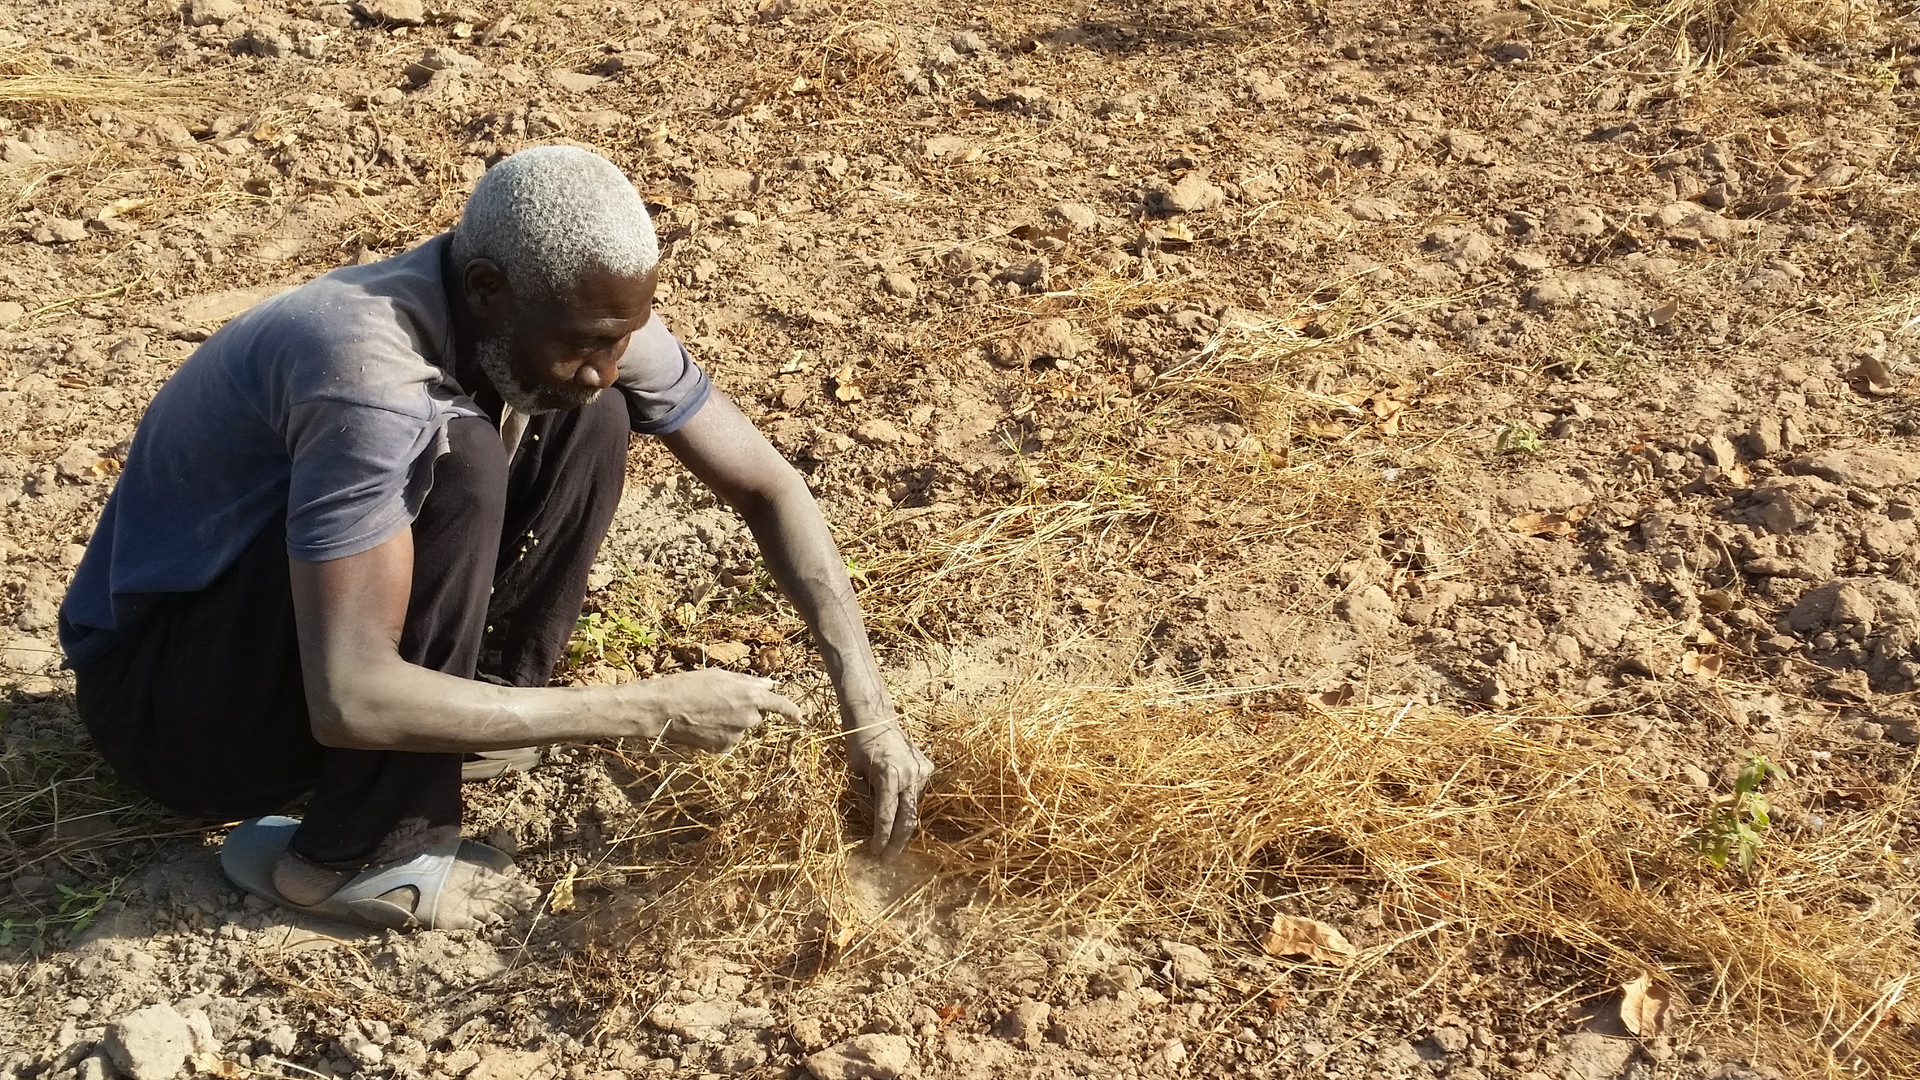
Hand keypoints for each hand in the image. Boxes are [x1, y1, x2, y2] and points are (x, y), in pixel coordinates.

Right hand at [634, 669, 799, 751]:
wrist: (664, 709)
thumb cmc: (690, 685)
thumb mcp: (721, 675)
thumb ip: (749, 682)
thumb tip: (771, 684)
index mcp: (750, 696)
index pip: (779, 704)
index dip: (791, 710)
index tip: (800, 717)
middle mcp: (748, 718)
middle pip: (756, 715)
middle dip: (744, 709)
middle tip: (719, 700)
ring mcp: (736, 736)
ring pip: (739, 728)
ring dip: (729, 721)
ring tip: (705, 712)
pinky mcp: (723, 748)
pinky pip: (727, 740)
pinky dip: (718, 734)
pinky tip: (702, 726)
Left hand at [847, 721, 933, 855]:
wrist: (875, 718)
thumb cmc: (858, 745)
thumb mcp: (854, 774)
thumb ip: (866, 800)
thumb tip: (876, 824)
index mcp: (889, 775)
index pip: (887, 816)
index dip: (882, 839)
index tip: (876, 854)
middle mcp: (910, 774)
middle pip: (908, 819)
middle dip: (897, 842)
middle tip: (887, 859)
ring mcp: (922, 771)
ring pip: (911, 806)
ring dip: (899, 816)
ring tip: (883, 809)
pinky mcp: (927, 768)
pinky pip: (916, 793)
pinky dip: (904, 798)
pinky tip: (893, 788)